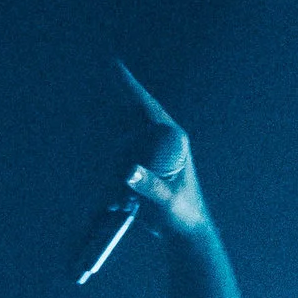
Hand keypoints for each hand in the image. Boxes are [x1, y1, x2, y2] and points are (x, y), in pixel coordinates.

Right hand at [116, 64, 209, 236]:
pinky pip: (119, 163)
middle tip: (113, 155)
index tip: (114, 64)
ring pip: (122, 147)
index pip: (149, 107)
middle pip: (129, 125)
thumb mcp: (167, 200)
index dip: (131, 86)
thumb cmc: (184, 215)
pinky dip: (111, 175)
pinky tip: (115, 195)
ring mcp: (150, 156)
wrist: (186, 234)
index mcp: (175, 140)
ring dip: (113, 165)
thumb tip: (128, 172)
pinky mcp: (141, 169)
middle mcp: (161, 143)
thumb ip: (150, 186)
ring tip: (120, 192)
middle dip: (115, 135)